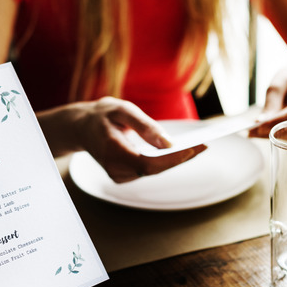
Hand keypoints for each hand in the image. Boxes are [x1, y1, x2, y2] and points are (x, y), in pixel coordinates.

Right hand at [41, 97, 206, 182]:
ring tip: (199, 146)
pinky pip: (150, 170)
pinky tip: (182, 150)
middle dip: (181, 158)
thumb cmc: (103, 115)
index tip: (194, 148)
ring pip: (154, 171)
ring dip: (176, 159)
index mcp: (112, 152)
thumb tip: (169, 143)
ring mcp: (118, 176)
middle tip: (205, 145)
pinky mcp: (124, 176)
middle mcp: (114, 169)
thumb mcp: (122, 110)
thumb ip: (145, 126)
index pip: (148, 164)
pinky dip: (166, 161)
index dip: (172, 159)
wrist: (81, 127)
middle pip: (155, 169)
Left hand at [249, 59, 286, 137]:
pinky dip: (279, 136)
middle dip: (274, 130)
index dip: (279, 120)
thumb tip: (261, 122)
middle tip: (251, 132)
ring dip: (275, 135)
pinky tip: (265, 132)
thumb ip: (271, 102)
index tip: (259, 126)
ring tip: (255, 132)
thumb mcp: (278, 83)